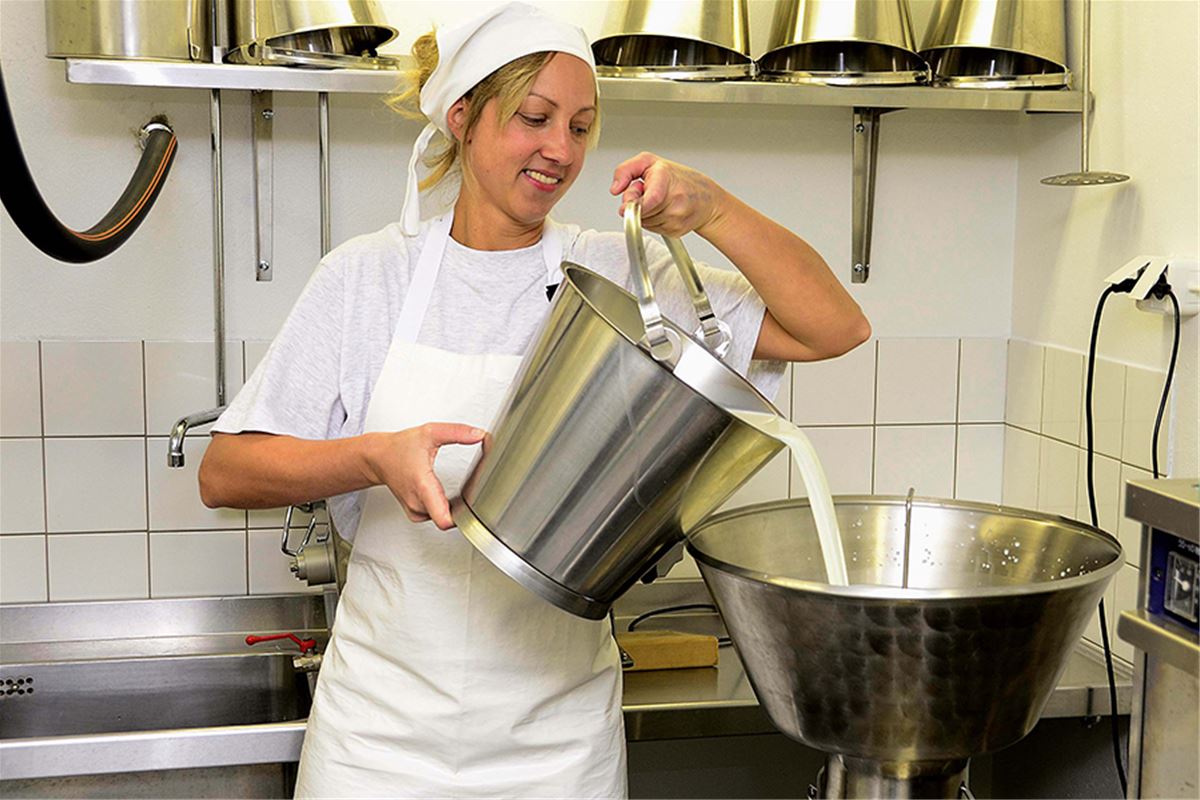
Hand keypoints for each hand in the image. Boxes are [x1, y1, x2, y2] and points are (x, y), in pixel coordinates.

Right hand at [362, 423, 485, 529]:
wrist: (377, 457)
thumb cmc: (399, 447)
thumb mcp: (430, 432)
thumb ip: (457, 432)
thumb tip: (478, 434)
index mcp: (423, 486)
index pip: (444, 520)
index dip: (462, 517)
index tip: (472, 505)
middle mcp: (418, 503)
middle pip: (449, 520)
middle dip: (463, 508)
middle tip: (471, 491)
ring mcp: (415, 510)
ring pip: (443, 519)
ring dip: (453, 508)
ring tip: (458, 492)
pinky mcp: (415, 513)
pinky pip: (435, 517)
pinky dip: (443, 509)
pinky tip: (444, 495)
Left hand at [610, 152, 726, 237]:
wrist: (709, 200)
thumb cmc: (681, 179)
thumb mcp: (650, 162)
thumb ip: (626, 170)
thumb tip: (616, 189)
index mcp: (666, 178)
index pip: (648, 200)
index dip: (633, 203)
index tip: (627, 203)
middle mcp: (675, 199)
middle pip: (640, 212)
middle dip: (636, 204)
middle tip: (645, 192)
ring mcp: (677, 217)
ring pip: (644, 222)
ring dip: (644, 213)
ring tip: (657, 200)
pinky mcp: (675, 231)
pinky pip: (652, 229)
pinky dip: (652, 221)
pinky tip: (663, 211)